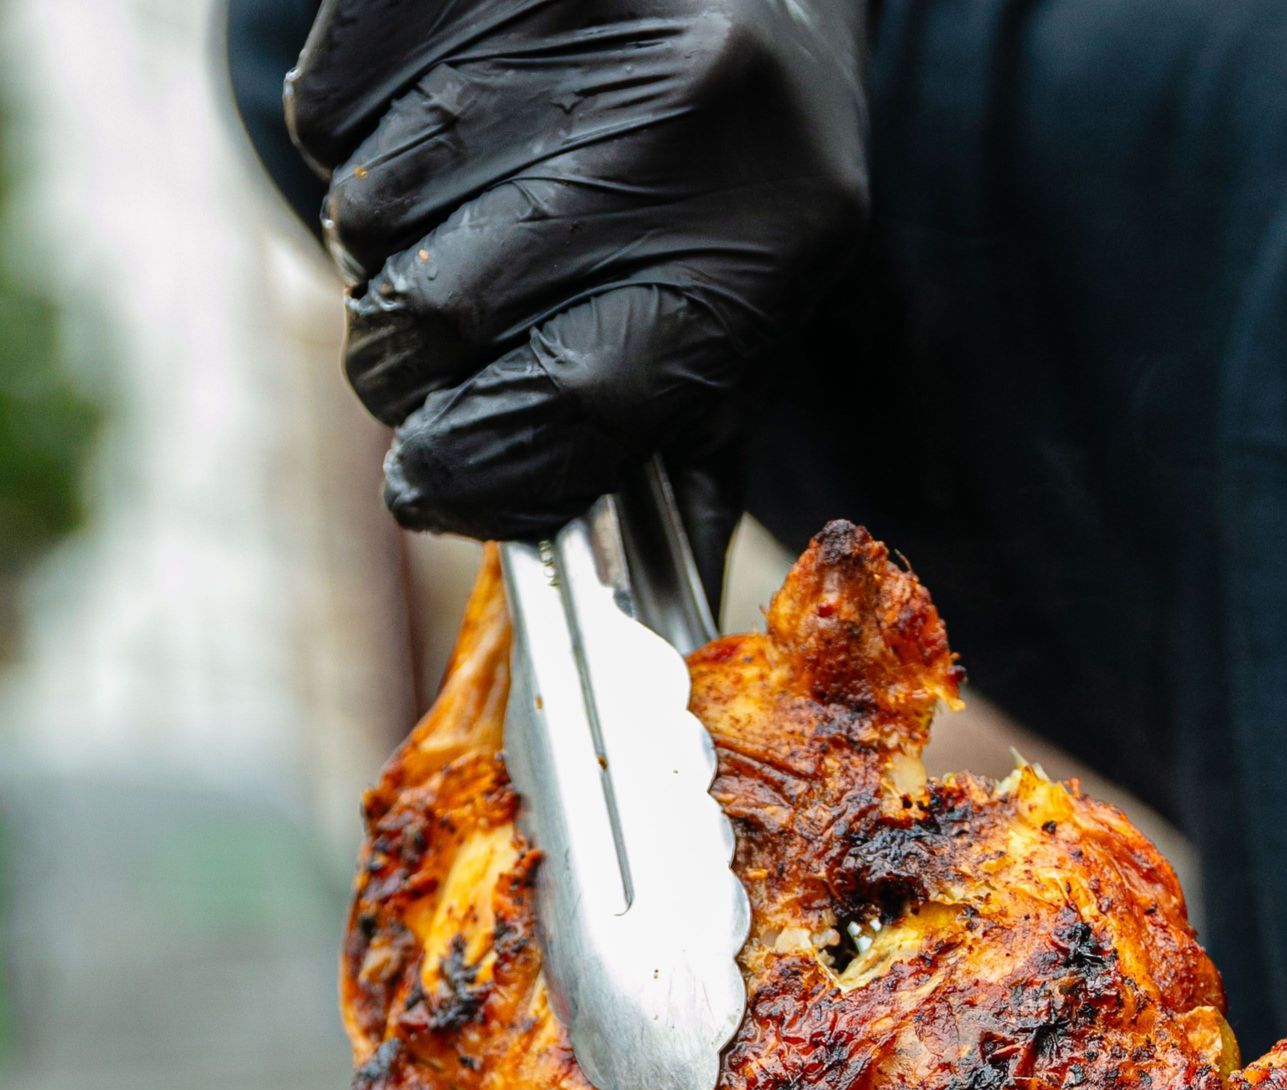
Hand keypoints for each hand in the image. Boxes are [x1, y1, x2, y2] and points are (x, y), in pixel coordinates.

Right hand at [285, 0, 870, 538]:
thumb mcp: (757, 318)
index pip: (569, 410)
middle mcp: (669, 124)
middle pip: (441, 319)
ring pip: (368, 219)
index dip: (477, 474)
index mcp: (754, 248)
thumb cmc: (745, 178)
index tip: (433, 487)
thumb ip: (686, 460)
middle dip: (416, 368)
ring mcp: (561, 23)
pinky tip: (440, 126)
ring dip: (385, 252)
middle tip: (446, 345)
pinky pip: (325, 111)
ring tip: (465, 212)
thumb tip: (640, 627)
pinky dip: (353, 142)